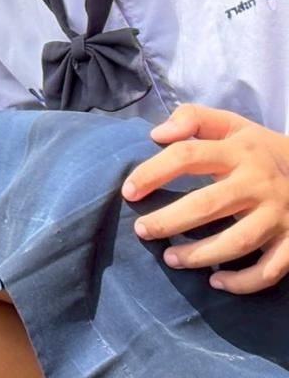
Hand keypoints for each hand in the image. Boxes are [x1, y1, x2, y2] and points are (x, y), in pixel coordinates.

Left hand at [123, 104, 288, 293]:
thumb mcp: (233, 125)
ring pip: (236, 242)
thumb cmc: (260, 150)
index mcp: (239, 151)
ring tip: (169, 258)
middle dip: (168, 220)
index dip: (152, 172)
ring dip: (199, 255)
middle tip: (141, 230)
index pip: (187, 156)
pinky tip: (216, 282)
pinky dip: (242, 281)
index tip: (128, 192)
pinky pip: (269, 270)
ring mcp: (280, 215)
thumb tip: (156, 134)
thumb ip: (194, 119)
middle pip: (207, 204)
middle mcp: (260, 183)